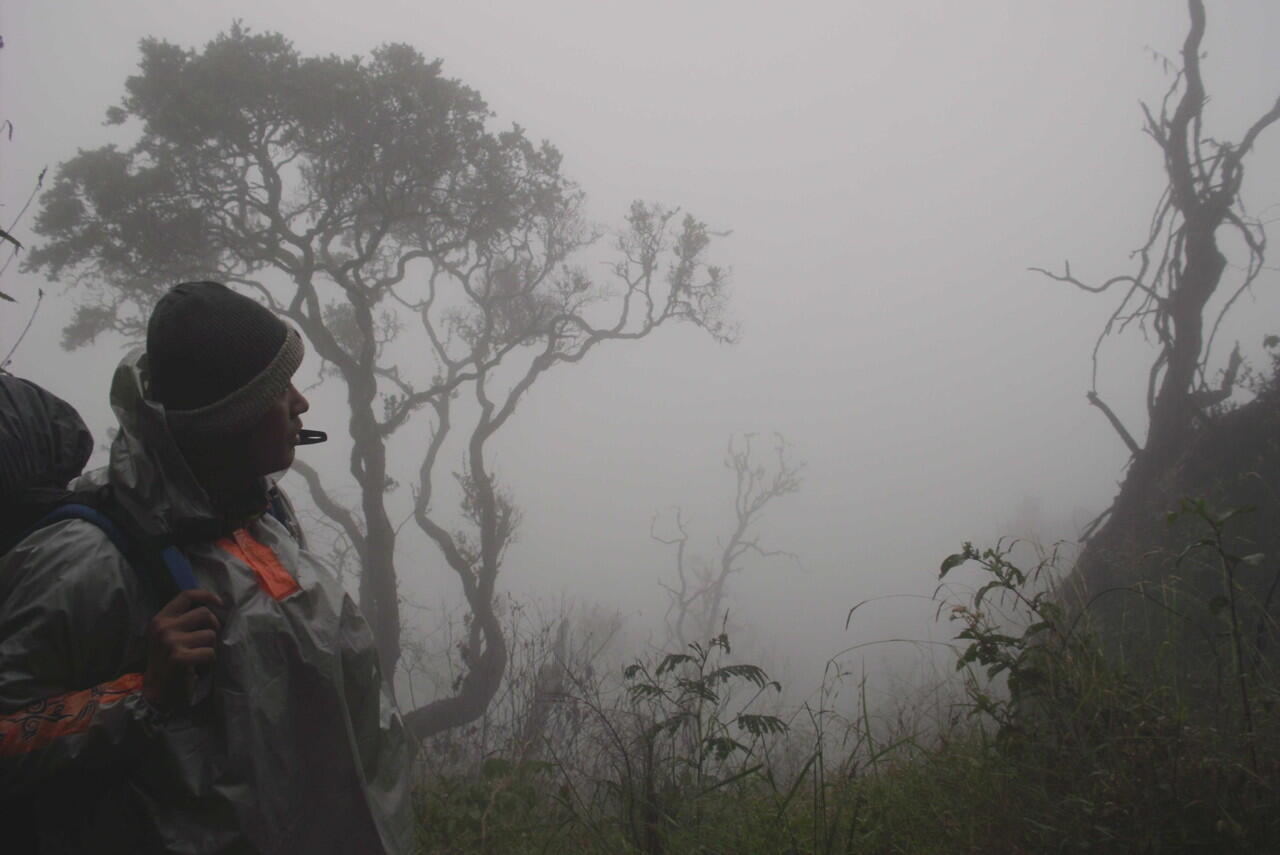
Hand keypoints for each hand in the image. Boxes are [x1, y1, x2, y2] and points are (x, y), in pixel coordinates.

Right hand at [142, 589, 223, 710]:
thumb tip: (215, 605)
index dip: (207, 596)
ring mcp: (170, 642)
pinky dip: (209, 662)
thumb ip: (185, 620)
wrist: (158, 692)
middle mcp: (163, 627)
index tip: (219, 603)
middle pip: (205, 614)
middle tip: (207, 642)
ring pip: (210, 634)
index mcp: (161, 619)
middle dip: (213, 627)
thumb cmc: (169, 662)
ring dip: (211, 648)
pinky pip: (210, 652)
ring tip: (199, 658)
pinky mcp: (179, 657)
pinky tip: (199, 668)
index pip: (186, 595)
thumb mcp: (170, 635)